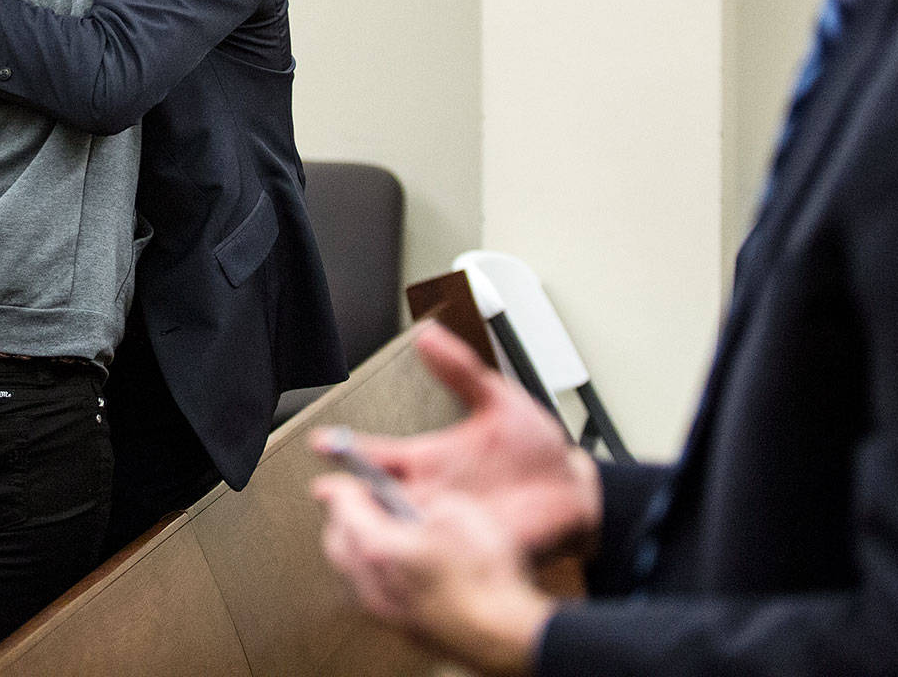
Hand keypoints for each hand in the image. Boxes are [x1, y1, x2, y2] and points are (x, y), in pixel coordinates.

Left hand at [311, 477, 550, 675]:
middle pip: (338, 543)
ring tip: (385, 533)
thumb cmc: (485, 577)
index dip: (343, 488)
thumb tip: (418, 506)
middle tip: (360, 504)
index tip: (342, 479)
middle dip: (345, 518)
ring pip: (354, 571)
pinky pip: (375, 593)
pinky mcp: (402, 629)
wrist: (506, 637)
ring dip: (361, 548)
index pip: (343, 508)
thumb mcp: (459, 511)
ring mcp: (384, 612)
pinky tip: (405, 566)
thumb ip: (425, 501)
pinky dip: (379, 572)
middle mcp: (371, 584)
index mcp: (377, 547)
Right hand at [329, 324, 601, 563]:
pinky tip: (403, 557)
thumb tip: (429, 334)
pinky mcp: (467, 551)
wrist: (575, 491)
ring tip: (361, 526)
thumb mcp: (498, 400)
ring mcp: (446, 527)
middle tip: (331, 496)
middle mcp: (430, 495)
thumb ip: (462, 369)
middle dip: (347, 501)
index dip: (344, 448)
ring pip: (395, 536)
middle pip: (372, 501)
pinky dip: (414, 561)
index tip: (322, 442)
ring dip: (376, 533)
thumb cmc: (536, 448)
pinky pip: (431, 562)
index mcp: (427, 460)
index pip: (375, 455)